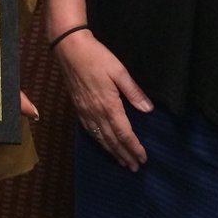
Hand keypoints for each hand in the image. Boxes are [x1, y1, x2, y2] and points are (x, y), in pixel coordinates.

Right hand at [53, 28, 150, 171]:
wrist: (70, 49)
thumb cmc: (97, 57)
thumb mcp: (119, 71)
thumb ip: (133, 92)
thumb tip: (148, 110)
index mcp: (109, 105)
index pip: (124, 133)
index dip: (134, 147)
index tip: (143, 158)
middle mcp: (96, 113)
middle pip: (112, 140)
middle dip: (124, 155)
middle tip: (135, 167)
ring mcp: (85, 112)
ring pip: (100, 138)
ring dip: (112, 152)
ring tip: (122, 162)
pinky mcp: (78, 108)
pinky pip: (89, 131)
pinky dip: (98, 142)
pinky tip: (103, 144)